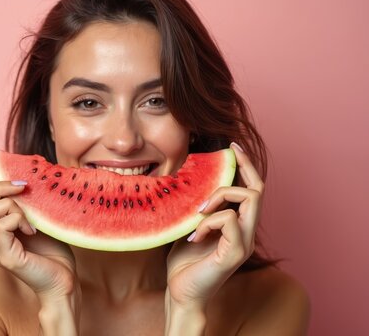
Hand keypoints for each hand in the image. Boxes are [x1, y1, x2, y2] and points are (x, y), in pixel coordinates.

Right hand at [0, 147, 77, 300]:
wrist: (64, 283)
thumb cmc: (54, 253)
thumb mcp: (38, 219)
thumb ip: (25, 203)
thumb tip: (21, 175)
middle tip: (23, 186)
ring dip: (11, 204)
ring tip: (31, 217)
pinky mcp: (5, 257)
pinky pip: (1, 224)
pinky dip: (18, 219)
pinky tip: (33, 230)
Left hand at [166, 142, 263, 308]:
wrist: (181, 293)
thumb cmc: (184, 262)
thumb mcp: (189, 226)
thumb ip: (197, 208)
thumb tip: (190, 179)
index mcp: (238, 225)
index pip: (251, 189)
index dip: (245, 165)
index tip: (231, 146)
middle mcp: (247, 232)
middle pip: (258, 189)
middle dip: (243, 167)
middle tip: (226, 155)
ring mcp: (244, 243)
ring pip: (250, 199)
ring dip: (220, 196)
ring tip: (198, 211)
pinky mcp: (235, 254)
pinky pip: (230, 221)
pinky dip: (210, 221)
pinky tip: (194, 235)